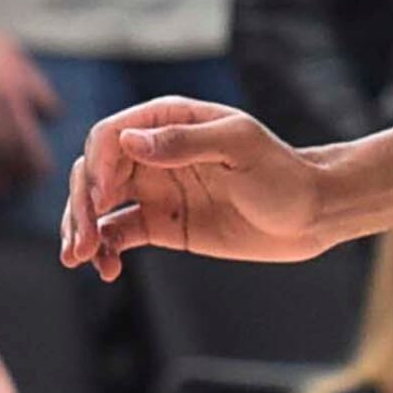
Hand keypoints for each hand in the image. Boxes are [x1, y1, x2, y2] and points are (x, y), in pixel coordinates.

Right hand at [0, 6, 56, 192]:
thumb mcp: (17, 60)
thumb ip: (35, 88)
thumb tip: (53, 115)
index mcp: (12, 91)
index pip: (29, 136)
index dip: (36, 160)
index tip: (43, 173)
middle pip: (6, 150)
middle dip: (17, 172)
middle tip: (24, 186)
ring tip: (1, 188)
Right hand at [57, 97, 337, 279]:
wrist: (313, 213)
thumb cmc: (282, 171)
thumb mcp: (240, 147)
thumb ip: (186, 141)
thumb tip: (129, 141)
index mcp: (168, 122)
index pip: (110, 136)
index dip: (96, 166)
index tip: (101, 200)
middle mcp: (152, 153)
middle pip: (93, 172)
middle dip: (80, 205)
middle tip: (82, 242)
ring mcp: (154, 190)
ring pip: (97, 205)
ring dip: (81, 229)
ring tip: (79, 259)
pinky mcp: (161, 225)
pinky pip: (118, 234)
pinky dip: (104, 250)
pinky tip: (106, 270)